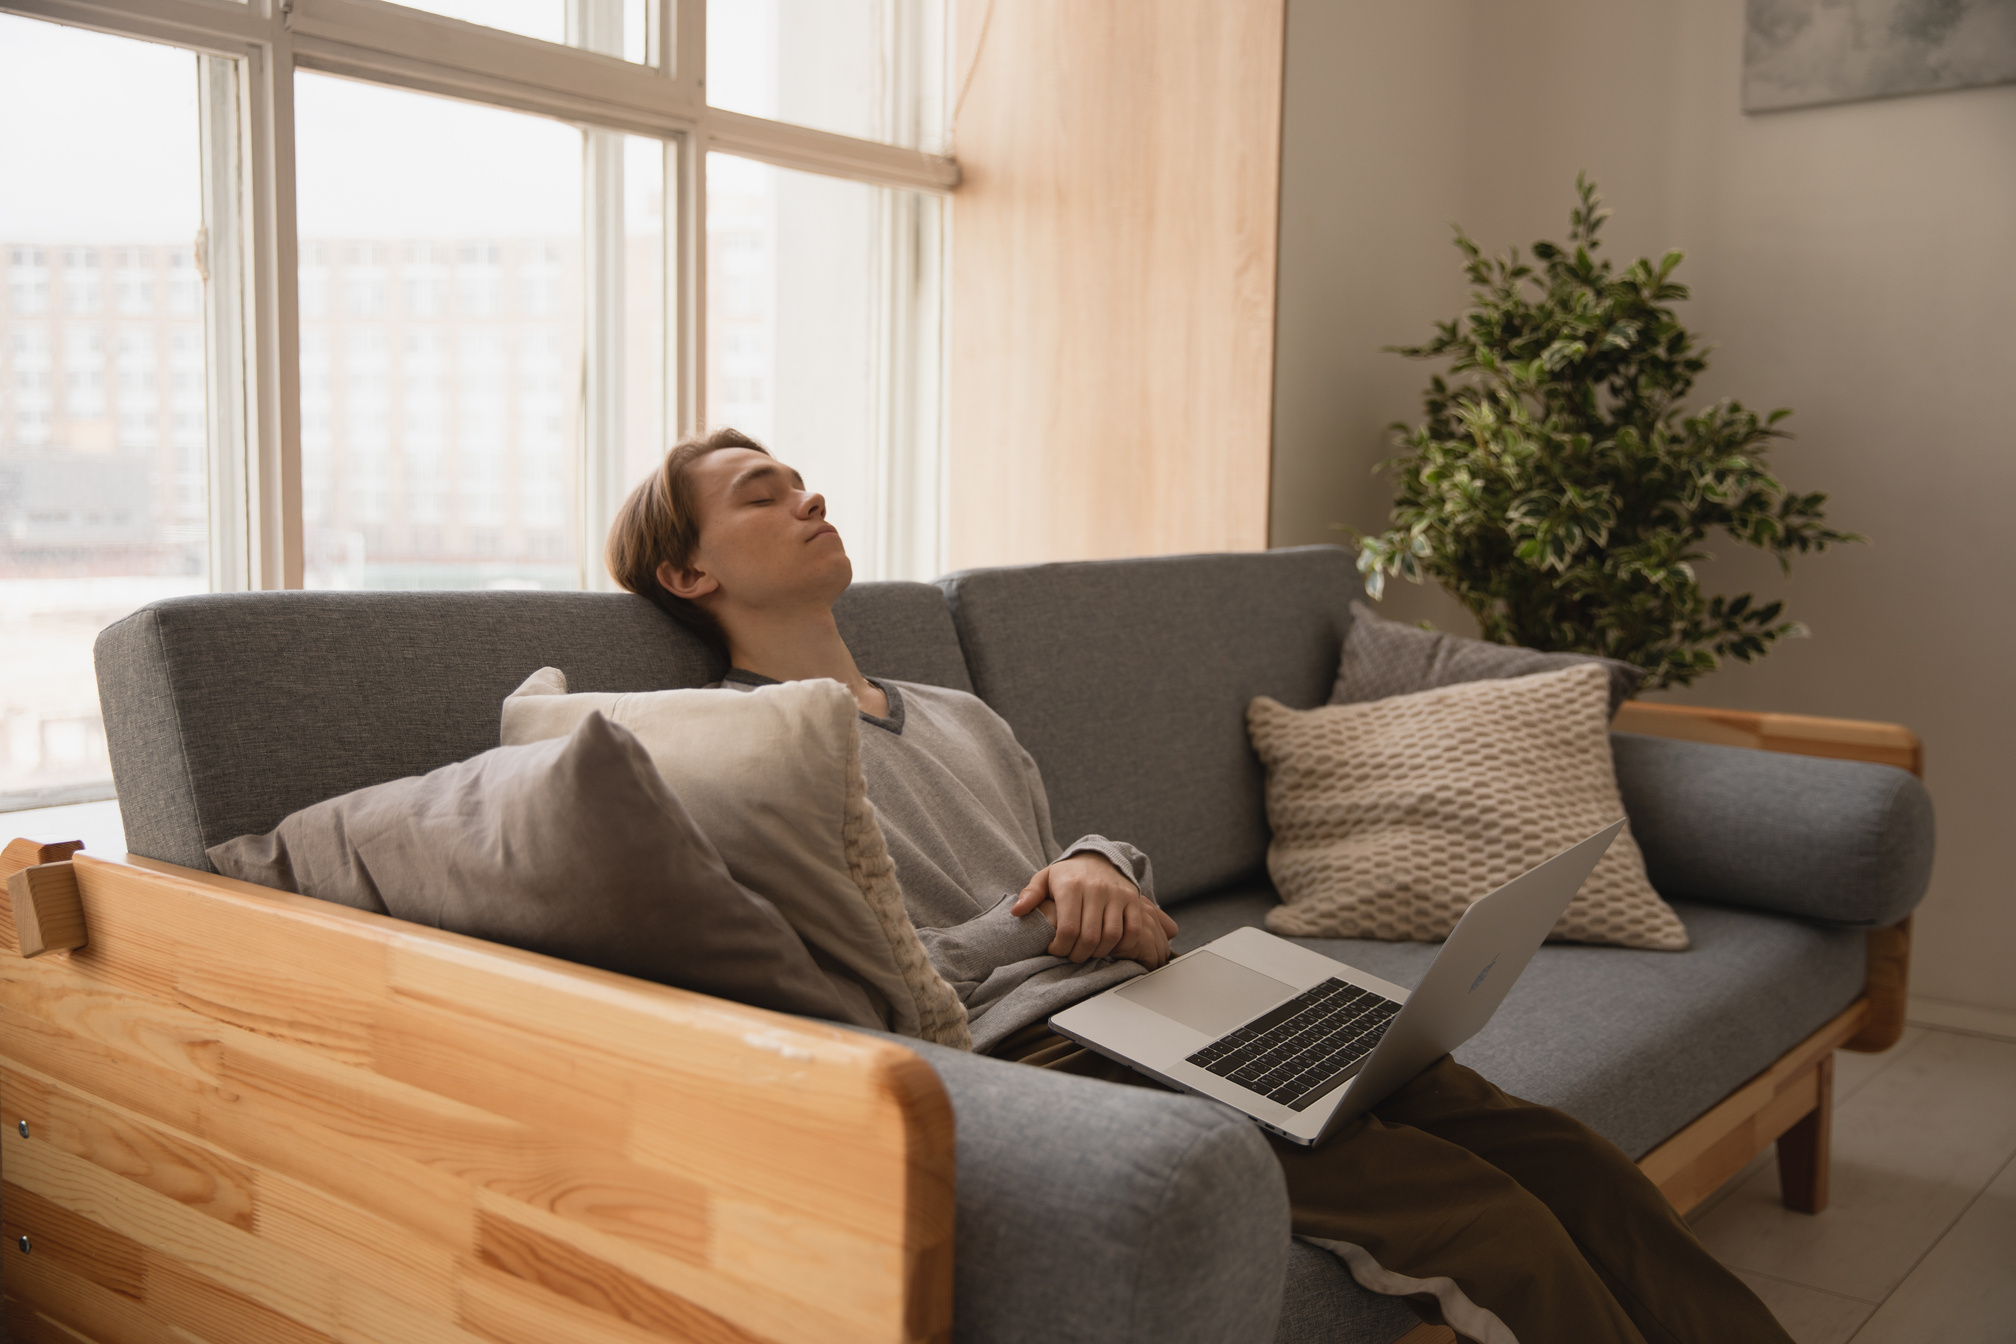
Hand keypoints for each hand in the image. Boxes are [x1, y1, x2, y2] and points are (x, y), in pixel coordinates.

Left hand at [1012, 853, 1178, 967]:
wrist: (1098, 858)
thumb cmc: (1067, 875)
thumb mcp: (1044, 879)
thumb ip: (1030, 895)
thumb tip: (1016, 912)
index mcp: (1070, 886)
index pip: (1068, 929)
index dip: (1061, 948)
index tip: (1055, 950)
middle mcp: (1095, 889)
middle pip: (1089, 937)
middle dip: (1078, 954)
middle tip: (1071, 955)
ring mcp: (1116, 894)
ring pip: (1111, 936)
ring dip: (1099, 953)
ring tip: (1088, 952)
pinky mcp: (1132, 898)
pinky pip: (1133, 930)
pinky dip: (1123, 946)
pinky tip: (1109, 947)